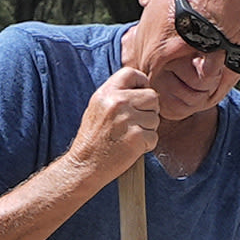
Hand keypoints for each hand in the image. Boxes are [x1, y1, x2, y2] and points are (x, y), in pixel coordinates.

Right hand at [74, 64, 165, 182]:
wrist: (84, 165)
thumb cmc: (92, 139)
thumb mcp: (97, 108)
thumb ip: (116, 95)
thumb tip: (141, 88)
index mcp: (106, 93)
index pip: (132, 74)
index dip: (141, 83)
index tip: (140, 96)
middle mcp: (117, 102)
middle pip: (152, 96)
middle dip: (149, 110)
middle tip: (137, 122)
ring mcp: (127, 119)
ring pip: (155, 118)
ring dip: (148, 129)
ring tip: (130, 136)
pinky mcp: (136, 137)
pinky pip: (154, 137)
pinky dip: (147, 145)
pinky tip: (132, 147)